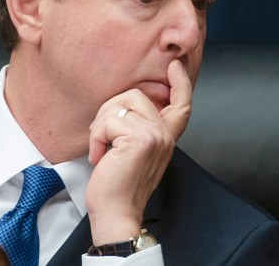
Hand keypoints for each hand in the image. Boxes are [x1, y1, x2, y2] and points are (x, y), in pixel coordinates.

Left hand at [85, 59, 192, 244]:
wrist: (116, 213)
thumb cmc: (118, 185)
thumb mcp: (133, 151)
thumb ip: (138, 127)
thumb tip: (123, 104)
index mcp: (166, 136)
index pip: (182, 103)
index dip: (180, 81)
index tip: (174, 65)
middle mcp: (165, 134)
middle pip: (134, 95)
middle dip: (109, 110)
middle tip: (101, 138)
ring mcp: (155, 135)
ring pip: (119, 105)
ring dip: (100, 126)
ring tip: (101, 149)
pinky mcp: (139, 139)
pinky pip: (108, 121)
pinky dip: (96, 138)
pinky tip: (99, 157)